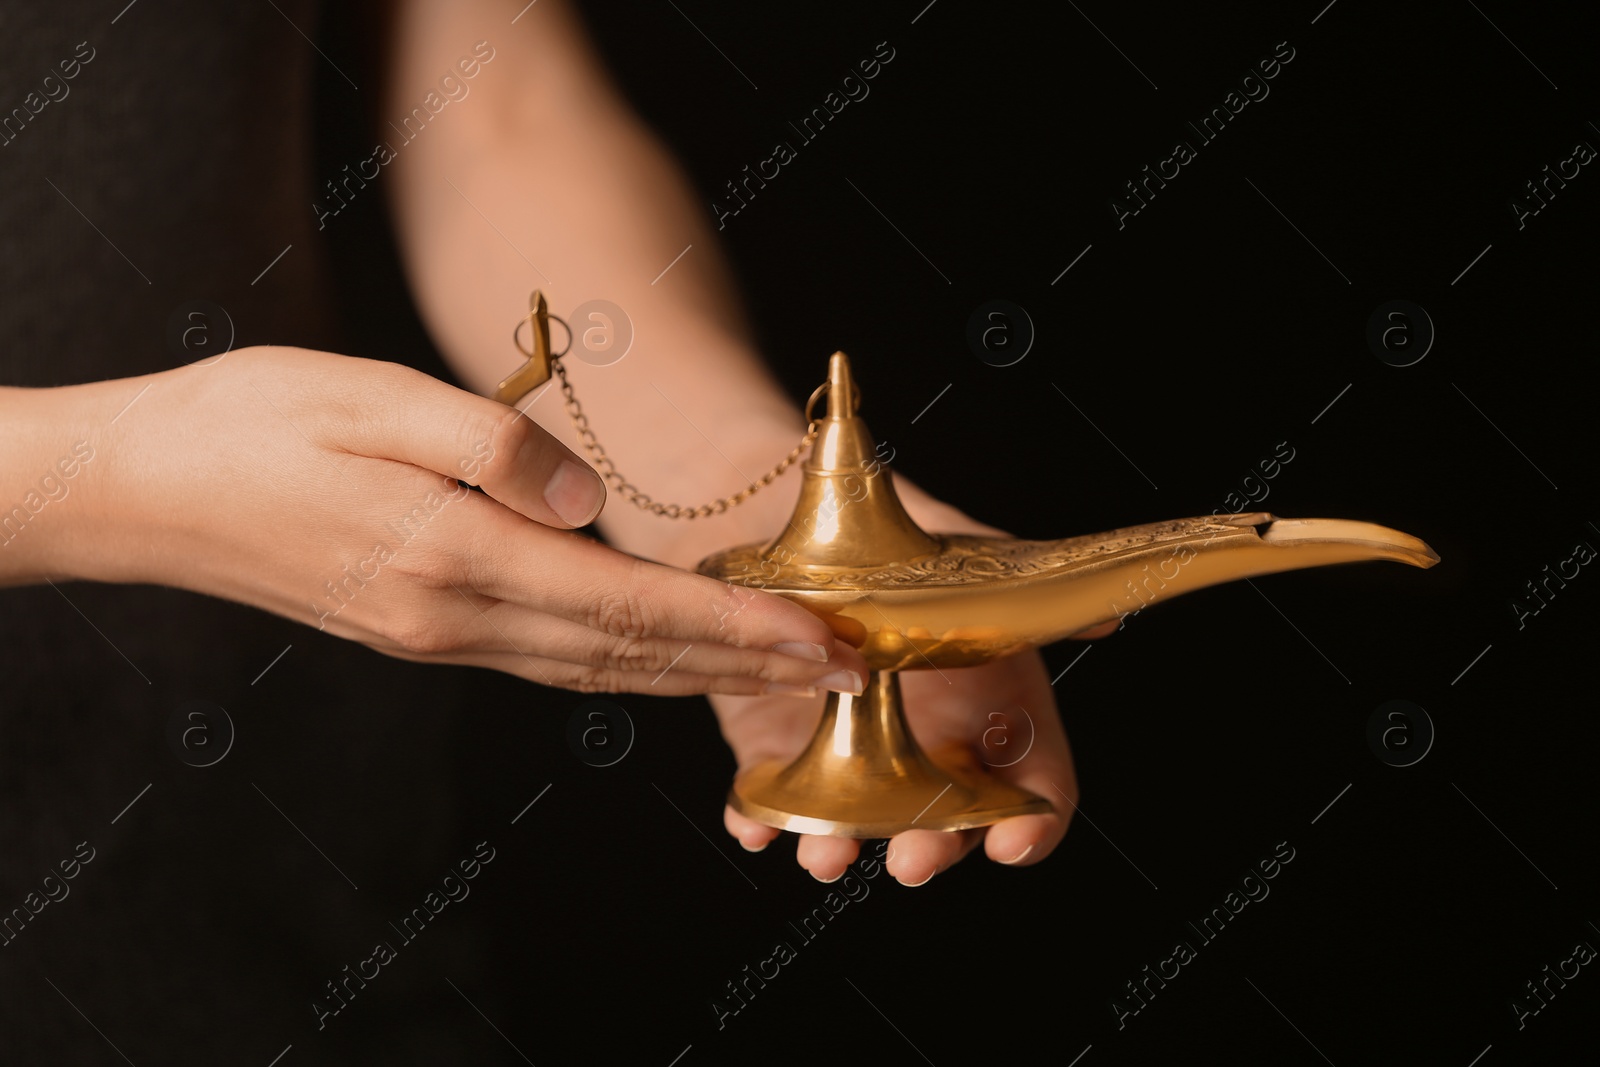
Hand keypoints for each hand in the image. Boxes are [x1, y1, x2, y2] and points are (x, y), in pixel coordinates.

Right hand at [45, 347, 867, 694]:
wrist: (149, 489)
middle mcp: (456, 616)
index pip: (630, 605)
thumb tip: (583, 500)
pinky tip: (664, 658)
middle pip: (631, 655)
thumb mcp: (371, 400)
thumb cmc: (256, 424)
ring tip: (778, 672)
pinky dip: (626, 665)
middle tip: (839, 670)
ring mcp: (438, 635)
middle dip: (742, 665)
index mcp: (455, 557)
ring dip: (694, 675)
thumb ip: (488, 448)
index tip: (819, 638)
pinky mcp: (423, 631)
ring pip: (596, 669)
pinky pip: (551, 661)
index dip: (734, 627)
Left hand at [709, 486, 1114, 883]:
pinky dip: (759, 821)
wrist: (810, 533)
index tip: (1014, 844)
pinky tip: (750, 826)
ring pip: (859, 826)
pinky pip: (773, 802)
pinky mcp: (784, 754)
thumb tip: (1103, 617)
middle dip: (932, 849)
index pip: (1032, 789)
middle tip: (912, 857)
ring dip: (842, 847)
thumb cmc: (906, 551)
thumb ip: (1027, 598)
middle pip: (948, 826)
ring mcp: (857, 761)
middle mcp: (929, 753)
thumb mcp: (973, 565)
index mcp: (991, 712)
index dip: (1032, 825)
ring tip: (825, 852)